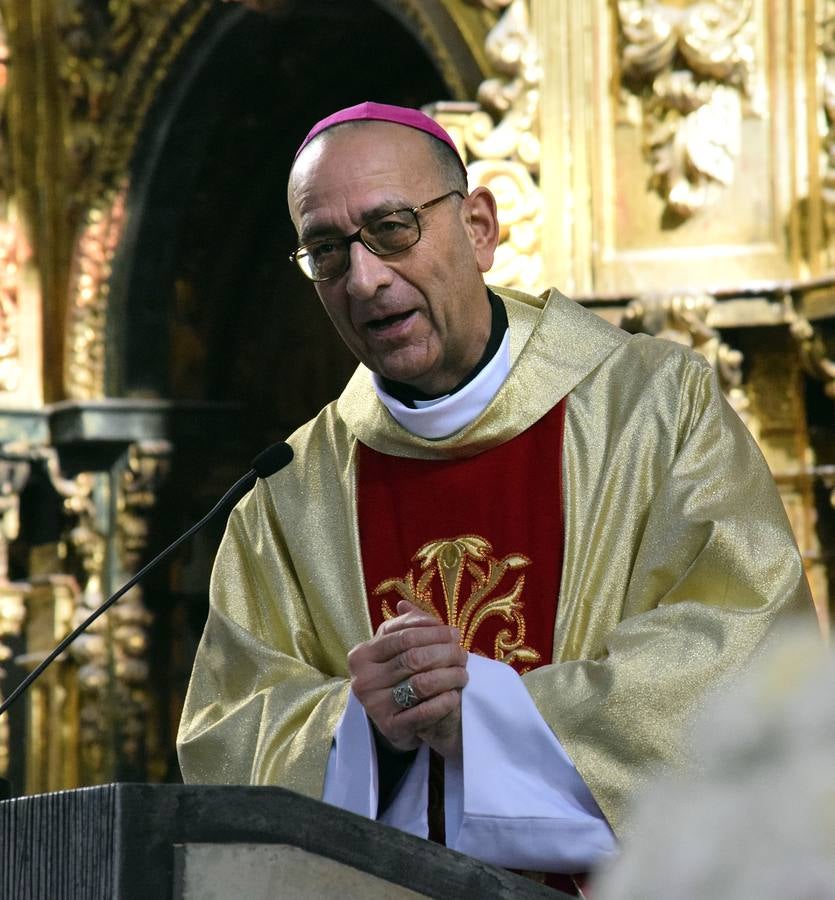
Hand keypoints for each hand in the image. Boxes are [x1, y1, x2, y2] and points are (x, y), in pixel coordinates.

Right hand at [347, 600, 466, 756]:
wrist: (391, 720)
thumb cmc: (395, 677)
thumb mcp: (394, 649)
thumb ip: (404, 626)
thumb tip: (405, 604)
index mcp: (362, 655)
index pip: (403, 636)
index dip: (433, 632)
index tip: (454, 633)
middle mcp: (364, 680)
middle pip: (414, 658)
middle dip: (445, 653)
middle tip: (463, 654)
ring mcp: (375, 706)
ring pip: (421, 684)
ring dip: (449, 676)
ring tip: (463, 673)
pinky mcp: (391, 728)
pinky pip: (424, 712)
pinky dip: (444, 702)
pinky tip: (455, 695)